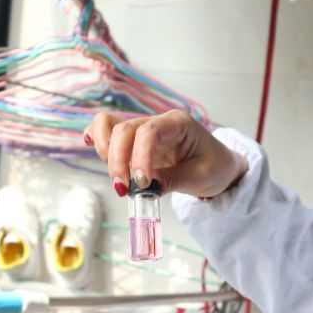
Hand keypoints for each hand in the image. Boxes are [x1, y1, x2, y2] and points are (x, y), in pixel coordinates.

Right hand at [85, 109, 247, 198]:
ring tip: (119, 179)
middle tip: (124, 190)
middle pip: (123, 129)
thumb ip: (171, 180)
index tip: (141, 183)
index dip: (139, 157)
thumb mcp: (200, 178)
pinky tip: (93, 147)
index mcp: (178, 124)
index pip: (149, 131)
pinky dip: (98, 139)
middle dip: (117, 160)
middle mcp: (157, 122)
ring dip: (105, 152)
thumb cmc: (215, 167)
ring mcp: (142, 130)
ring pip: (109, 126)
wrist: (219, 166)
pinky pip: (108, 131)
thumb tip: (144, 189)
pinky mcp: (133, 143)